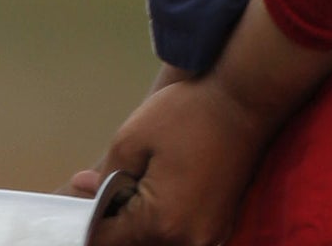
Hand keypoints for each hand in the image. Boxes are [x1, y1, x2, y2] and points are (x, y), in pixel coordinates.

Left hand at [73, 77, 278, 245]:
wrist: (246, 99)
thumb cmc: (189, 113)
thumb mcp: (131, 137)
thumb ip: (105, 176)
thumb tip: (85, 191)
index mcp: (160, 223)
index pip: (107, 240)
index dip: (92, 220)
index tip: (86, 198)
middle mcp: (187, 240)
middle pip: (134, 243)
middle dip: (117, 218)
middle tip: (110, 185)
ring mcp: (209, 236)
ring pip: (158, 240)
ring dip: (142, 220)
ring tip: (139, 180)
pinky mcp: (221, 225)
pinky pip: (182, 233)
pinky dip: (166, 218)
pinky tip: (162, 186)